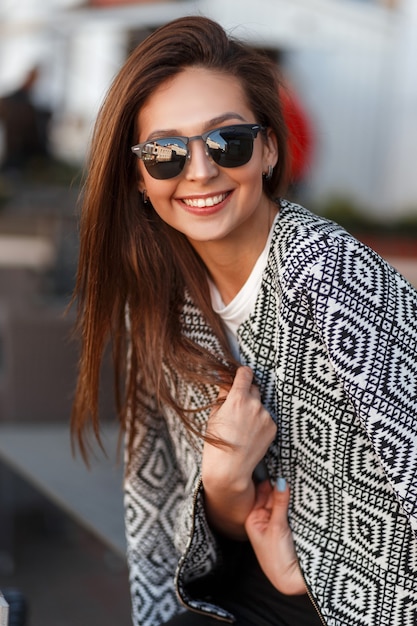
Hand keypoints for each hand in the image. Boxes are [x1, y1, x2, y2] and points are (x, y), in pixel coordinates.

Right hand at [201, 366, 276, 537]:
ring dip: (253, 410)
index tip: (240, 376)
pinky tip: (250, 435)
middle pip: (254, 388)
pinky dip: (260, 423)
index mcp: (238, 398)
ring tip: (242, 428)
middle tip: (237, 409)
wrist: (230, 469)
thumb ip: (223, 395)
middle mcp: (255, 404)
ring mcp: (266, 416)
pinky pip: (266, 418)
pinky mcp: (273, 428)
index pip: (245, 373)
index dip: (242, 373)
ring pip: (260, 405)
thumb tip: (227, 380)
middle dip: (247, 394)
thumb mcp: (214, 414)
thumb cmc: (217, 442)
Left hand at [245, 479, 305, 594]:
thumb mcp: (277, 527)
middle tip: (291, 469)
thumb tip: (281, 481)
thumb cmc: (277, 558)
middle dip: (280, 486)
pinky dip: (294, 503)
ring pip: (282, 502)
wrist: (291, 581)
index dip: (269, 480)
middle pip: (272, 496)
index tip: (279, 466)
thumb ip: (279, 503)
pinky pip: (290, 510)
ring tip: (298, 479)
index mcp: (253, 518)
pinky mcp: (288, 527)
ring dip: (288, 494)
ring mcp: (276, 523)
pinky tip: (302, 494)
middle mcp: (263, 519)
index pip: (261, 493)